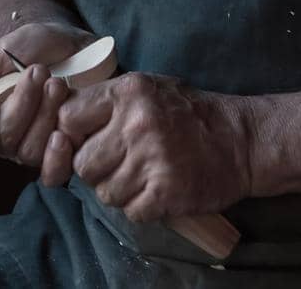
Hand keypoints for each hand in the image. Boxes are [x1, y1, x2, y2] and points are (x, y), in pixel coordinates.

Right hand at [0, 21, 95, 171]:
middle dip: (20, 105)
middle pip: (4, 144)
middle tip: (37, 70)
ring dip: (44, 115)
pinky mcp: (64, 152)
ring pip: (30, 152)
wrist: (70, 43)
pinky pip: (56, 172)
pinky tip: (63, 134)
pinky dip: (58, 157)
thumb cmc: (28, 49)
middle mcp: (7, 141)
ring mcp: (36, 148)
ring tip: (56, 83)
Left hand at [42, 73, 253, 222]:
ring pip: (105, 192)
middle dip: (97, 169)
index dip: (72, 135)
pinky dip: (142, 207)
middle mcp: (137, 123)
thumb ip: (105, 101)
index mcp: (127, 92)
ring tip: (145, 175)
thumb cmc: (188, 113)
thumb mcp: (146, 89)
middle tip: (121, 163)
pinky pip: (130, 211)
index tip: (88, 141)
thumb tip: (58, 121)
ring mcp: (152, 158)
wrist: (241, 140)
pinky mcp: (166, 191)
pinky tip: (158, 191)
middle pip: (83, 164)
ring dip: (120, 191)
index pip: (67, 119)